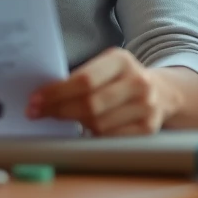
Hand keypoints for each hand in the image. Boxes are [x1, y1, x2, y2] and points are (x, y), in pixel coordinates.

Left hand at [27, 47, 182, 135]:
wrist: (162, 92)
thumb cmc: (119, 79)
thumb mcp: (104, 66)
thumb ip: (80, 77)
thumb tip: (42, 95)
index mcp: (121, 60)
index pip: (84, 80)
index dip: (56, 92)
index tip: (34, 99)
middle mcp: (137, 82)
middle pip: (90, 104)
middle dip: (58, 110)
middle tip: (36, 113)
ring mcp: (146, 107)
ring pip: (98, 123)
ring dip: (74, 123)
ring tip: (59, 118)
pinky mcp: (149, 128)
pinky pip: (111, 137)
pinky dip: (92, 135)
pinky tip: (82, 129)